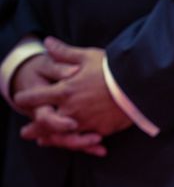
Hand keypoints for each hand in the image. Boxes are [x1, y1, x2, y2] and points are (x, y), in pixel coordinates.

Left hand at [15, 37, 133, 154]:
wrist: (139, 87)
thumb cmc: (113, 70)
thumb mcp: (87, 56)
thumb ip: (65, 52)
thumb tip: (48, 43)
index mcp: (65, 90)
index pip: (35, 97)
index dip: (25, 98)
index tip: (21, 99)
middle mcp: (71, 110)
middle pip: (45, 123)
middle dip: (34, 129)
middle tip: (26, 133)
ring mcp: (86, 123)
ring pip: (63, 136)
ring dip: (53, 139)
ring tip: (47, 142)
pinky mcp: (102, 131)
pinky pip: (86, 140)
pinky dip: (79, 143)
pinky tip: (76, 143)